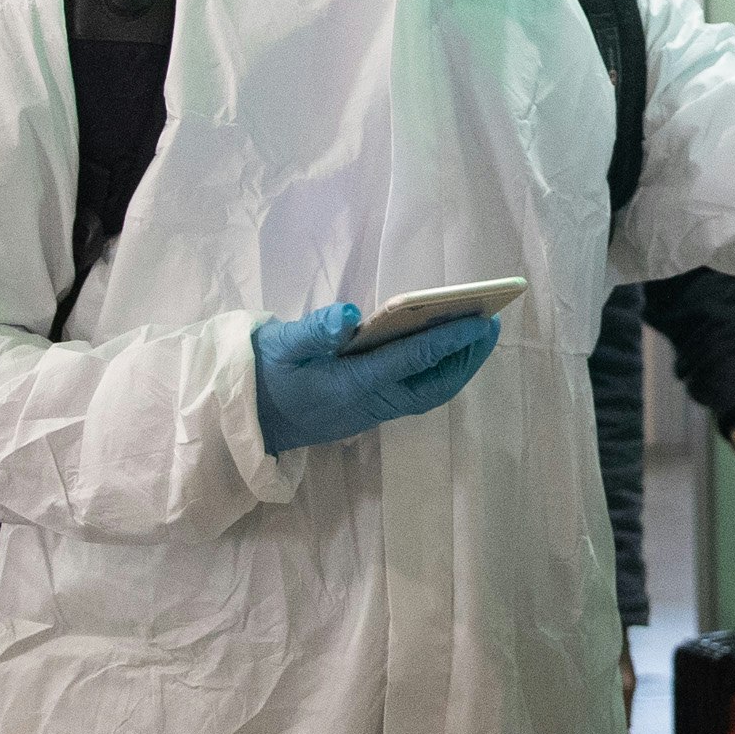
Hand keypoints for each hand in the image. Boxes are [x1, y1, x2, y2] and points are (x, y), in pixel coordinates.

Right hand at [250, 302, 501, 456]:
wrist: (244, 420)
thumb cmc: (263, 374)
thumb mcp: (280, 345)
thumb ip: (314, 330)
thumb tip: (350, 313)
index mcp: (349, 384)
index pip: (411, 361)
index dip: (449, 339)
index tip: (479, 319)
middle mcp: (368, 404)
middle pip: (433, 386)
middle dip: (465, 358)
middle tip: (490, 325)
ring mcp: (370, 413)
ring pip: (427, 394)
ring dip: (456, 367)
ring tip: (477, 335)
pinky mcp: (367, 413)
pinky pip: (414, 395)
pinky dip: (436, 373)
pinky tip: (445, 352)